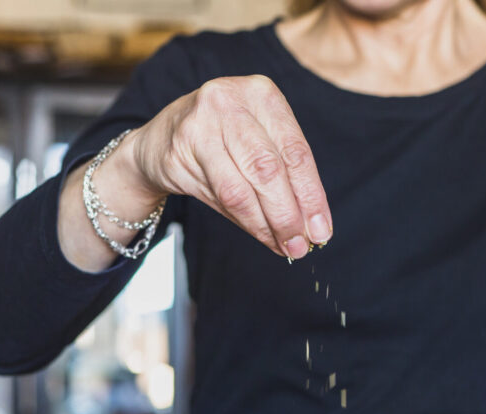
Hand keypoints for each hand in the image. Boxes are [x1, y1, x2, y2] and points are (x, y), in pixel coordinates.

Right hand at [131, 75, 332, 259]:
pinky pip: (220, 196)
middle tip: (302, 246)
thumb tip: (314, 228)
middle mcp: (231, 101)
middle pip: (270, 170)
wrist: (162, 139)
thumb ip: (287, 180)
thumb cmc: (224, 143)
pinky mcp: (180, 149)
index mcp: (263, 94)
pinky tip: (261, 236)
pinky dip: (246, 222)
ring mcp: (201, 123)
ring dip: (267, 226)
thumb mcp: (261, 146)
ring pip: (243, 189)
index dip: (312, 196)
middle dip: (290, 215)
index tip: (323, 230)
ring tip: (285, 247)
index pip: (296, 152)